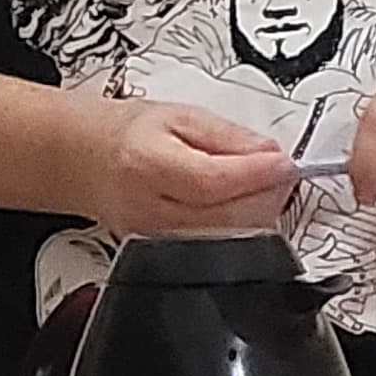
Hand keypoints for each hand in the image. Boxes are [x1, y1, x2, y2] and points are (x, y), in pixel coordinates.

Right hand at [78, 94, 301, 238]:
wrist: (90, 162)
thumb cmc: (131, 136)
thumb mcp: (181, 115)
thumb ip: (228, 136)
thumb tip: (269, 155)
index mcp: (146, 165)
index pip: (213, 181)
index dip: (257, 174)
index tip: (285, 163)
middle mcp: (148, 212)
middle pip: (227, 220)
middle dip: (267, 196)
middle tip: (279, 172)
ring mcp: (156, 242)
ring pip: (228, 242)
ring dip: (259, 215)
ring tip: (261, 186)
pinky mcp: (166, 260)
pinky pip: (219, 252)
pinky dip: (242, 230)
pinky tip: (242, 207)